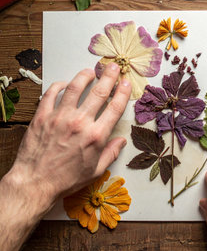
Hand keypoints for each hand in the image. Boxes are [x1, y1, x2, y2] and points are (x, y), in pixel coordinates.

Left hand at [8, 63, 130, 209]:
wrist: (35, 183)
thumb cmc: (65, 180)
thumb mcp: (95, 171)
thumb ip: (110, 153)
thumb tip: (121, 141)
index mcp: (96, 136)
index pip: (115, 108)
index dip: (123, 93)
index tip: (126, 83)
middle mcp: (80, 123)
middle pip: (99, 92)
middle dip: (109, 76)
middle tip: (112, 67)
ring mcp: (60, 117)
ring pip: (75, 87)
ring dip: (85, 76)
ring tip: (90, 71)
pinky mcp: (42, 116)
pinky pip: (51, 94)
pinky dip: (59, 85)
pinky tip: (65, 83)